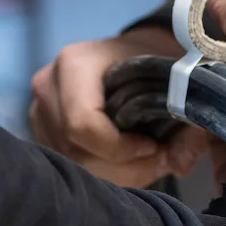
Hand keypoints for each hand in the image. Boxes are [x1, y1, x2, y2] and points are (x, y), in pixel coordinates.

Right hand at [29, 26, 207, 187]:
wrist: (133, 51)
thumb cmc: (153, 58)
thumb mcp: (177, 76)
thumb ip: (186, 113)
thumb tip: (181, 163)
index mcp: (74, 64)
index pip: (82, 124)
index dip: (119, 148)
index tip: (154, 146)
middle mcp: (47, 87)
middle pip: (76, 152)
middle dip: (123, 167)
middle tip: (159, 161)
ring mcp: (39, 111)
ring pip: (73, 165)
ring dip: (117, 174)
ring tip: (149, 162)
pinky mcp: (42, 131)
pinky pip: (70, 166)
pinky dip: (105, 173)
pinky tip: (130, 163)